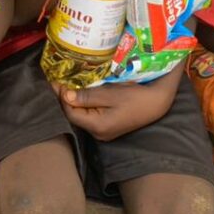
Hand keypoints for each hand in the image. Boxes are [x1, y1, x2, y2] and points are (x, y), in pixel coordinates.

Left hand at [55, 77, 177, 140]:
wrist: (157, 103)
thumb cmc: (135, 97)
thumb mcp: (110, 94)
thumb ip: (87, 96)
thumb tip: (65, 96)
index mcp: (97, 126)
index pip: (71, 112)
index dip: (61, 96)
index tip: (56, 80)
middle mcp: (98, 133)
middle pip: (75, 115)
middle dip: (66, 98)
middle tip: (60, 79)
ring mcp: (104, 131)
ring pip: (82, 114)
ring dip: (75, 100)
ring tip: (68, 83)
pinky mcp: (109, 125)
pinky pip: (91, 114)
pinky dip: (85, 103)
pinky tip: (83, 91)